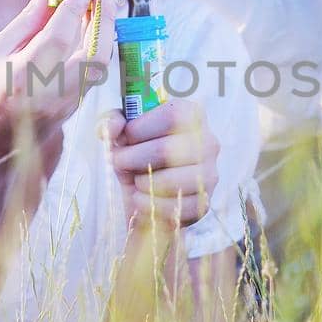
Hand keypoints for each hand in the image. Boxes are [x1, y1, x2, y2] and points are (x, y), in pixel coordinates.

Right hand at [0, 0, 107, 257]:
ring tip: (98, 4)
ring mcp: (64, 108)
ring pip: (99, 65)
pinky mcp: (72, 114)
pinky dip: (96, 48)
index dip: (78, 4)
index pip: (61, 34)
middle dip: (106, 16)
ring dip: (104, 31)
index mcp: (21, 77)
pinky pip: (92, 76)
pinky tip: (88, 31)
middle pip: (95, 51)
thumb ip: (27, 21)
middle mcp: (48, 94)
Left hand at [99, 98, 219, 228]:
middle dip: (131, 158)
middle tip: (118, 163)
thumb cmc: (136, 157)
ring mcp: (210, 173)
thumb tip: (113, 128)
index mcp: (191, 116)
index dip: (139, 128)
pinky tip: (142, 199)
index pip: (170, 116)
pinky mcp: (204, 201)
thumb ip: (111, 122)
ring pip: (170, 180)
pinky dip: (150, 205)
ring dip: (142, 183)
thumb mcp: (120, 135)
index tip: (124, 138)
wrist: (147, 195)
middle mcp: (207, 141)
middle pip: (165, 149)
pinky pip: (174, 206)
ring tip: (136, 181)